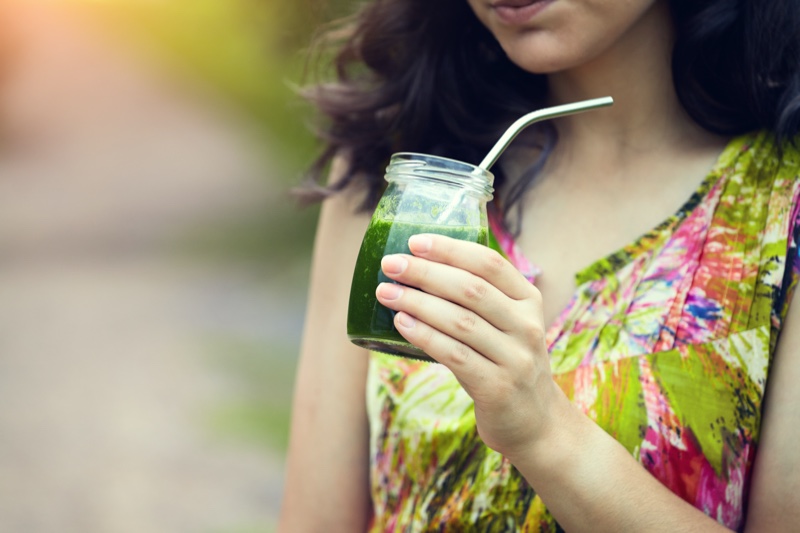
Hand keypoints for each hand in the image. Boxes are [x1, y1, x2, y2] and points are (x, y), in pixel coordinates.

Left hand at [375, 233, 564, 458]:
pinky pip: (454, 354)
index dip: (450, 249)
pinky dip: (424, 336)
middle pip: (470, 289)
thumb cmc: (506, 363)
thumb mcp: (507, 325)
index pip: (489, 264)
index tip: (414, 241)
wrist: (535, 422)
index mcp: (528, 300)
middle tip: (390, 265)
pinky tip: (401, 323)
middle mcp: (527, 326)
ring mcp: (515, 358)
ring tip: (386, 292)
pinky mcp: (498, 387)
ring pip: (459, 321)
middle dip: (425, 272)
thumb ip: (479, 299)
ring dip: (417, 302)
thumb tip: (418, 268)